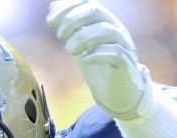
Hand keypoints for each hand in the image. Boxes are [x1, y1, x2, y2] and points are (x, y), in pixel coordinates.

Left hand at [48, 0, 151, 120]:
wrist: (115, 90)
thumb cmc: (96, 63)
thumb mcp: (79, 41)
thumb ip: (69, 26)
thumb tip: (53, 8)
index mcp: (103, 19)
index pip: (86, 1)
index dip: (66, 7)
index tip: (50, 21)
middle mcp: (114, 26)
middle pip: (94, 10)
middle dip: (71, 20)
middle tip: (60, 36)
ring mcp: (123, 43)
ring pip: (106, 30)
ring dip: (82, 37)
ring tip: (70, 50)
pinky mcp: (125, 62)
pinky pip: (115, 52)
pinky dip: (97, 54)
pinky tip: (85, 59)